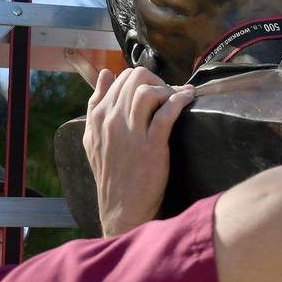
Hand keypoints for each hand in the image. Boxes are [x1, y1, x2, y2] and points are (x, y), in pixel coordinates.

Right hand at [83, 68, 194, 235]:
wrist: (121, 207)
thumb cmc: (112, 173)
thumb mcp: (93, 138)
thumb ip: (96, 105)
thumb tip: (105, 74)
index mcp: (98, 117)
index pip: (121, 78)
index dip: (143, 79)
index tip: (156, 88)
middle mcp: (111, 121)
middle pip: (136, 78)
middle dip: (157, 80)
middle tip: (169, 93)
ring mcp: (131, 133)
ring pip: (147, 90)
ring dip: (167, 88)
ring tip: (178, 97)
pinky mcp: (151, 146)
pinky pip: (167, 111)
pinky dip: (180, 99)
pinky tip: (188, 98)